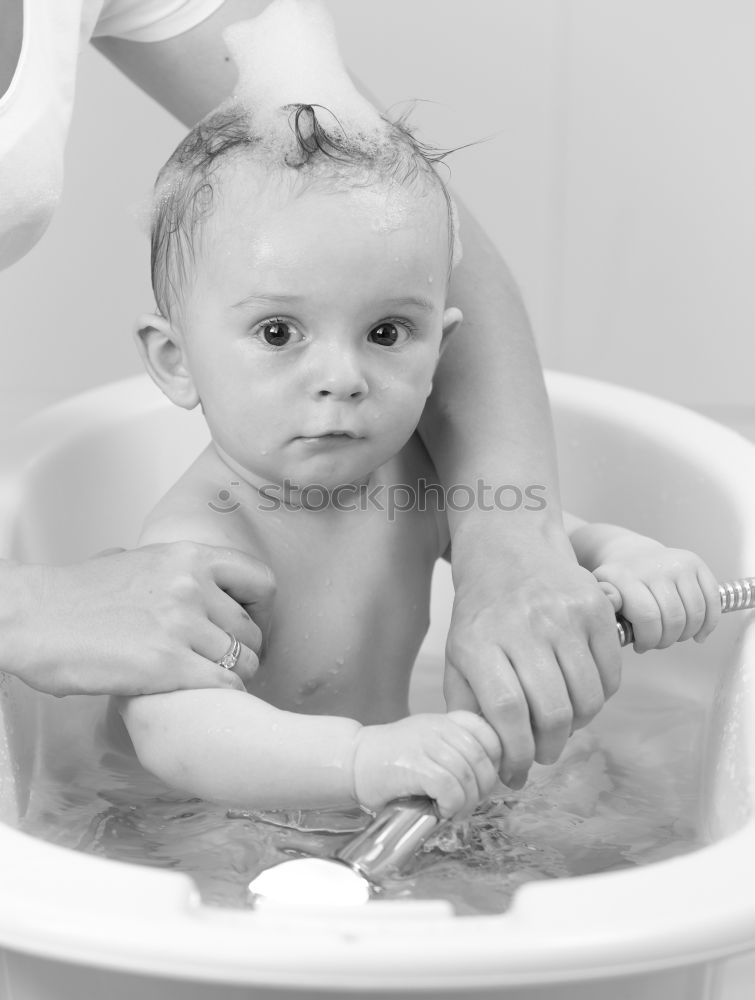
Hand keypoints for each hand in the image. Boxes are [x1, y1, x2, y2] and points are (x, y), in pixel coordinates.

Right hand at [0, 542, 274, 696]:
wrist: (31, 619)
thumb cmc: (73, 596)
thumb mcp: (132, 562)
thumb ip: (169, 569)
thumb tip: (179, 572)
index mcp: (187, 558)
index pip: (260, 580)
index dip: (260, 608)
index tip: (247, 624)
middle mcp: (192, 587)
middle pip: (252, 628)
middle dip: (245, 650)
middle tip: (229, 665)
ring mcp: (182, 626)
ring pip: (243, 660)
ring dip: (234, 677)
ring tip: (214, 685)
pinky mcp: (168, 665)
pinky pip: (223, 684)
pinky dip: (222, 696)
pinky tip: (203, 700)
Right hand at [351, 710, 500, 818]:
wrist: (353, 762)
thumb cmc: (394, 761)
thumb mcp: (431, 744)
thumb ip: (458, 751)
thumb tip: (492, 777)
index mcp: (447, 720)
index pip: (490, 734)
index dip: (495, 761)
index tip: (483, 780)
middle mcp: (439, 727)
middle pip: (483, 759)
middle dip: (483, 788)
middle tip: (468, 802)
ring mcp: (427, 744)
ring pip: (469, 776)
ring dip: (467, 802)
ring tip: (454, 811)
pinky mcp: (415, 765)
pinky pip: (450, 788)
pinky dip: (452, 805)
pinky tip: (441, 810)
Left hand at [444, 526, 620, 789]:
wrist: (508, 548)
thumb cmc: (482, 611)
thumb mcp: (458, 655)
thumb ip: (468, 707)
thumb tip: (490, 760)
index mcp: (480, 642)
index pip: (507, 711)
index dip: (517, 751)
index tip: (518, 771)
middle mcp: (523, 626)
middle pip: (551, 710)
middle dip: (549, 747)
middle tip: (544, 753)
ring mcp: (564, 615)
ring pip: (587, 698)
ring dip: (578, 726)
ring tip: (562, 724)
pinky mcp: (596, 608)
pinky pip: (611, 675)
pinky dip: (601, 697)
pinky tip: (581, 694)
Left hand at [590, 535, 720, 651]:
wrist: (630, 553)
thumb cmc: (616, 584)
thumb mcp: (599, 594)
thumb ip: (604, 609)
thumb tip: (611, 624)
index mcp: (626, 577)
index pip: (648, 618)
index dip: (648, 640)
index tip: (641, 646)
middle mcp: (654, 567)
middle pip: (674, 618)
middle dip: (667, 640)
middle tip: (658, 642)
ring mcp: (677, 564)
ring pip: (695, 613)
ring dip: (686, 634)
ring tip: (673, 636)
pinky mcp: (696, 563)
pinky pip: (712, 601)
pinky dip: (709, 624)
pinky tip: (698, 635)